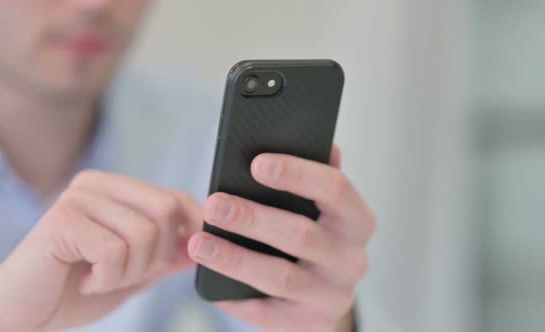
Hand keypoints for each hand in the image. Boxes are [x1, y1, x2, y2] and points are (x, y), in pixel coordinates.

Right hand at [0, 170, 200, 331]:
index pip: (175, 198)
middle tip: (126, 274)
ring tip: (98, 278)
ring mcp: (77, 198)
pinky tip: (83, 280)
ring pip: (144, 234)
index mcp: (115, 188)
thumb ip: (167, 255)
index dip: (192, 229)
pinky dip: (105, 279)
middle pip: (166, 210)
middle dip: (158, 256)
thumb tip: (204, 241)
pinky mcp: (61, 219)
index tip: (185, 257)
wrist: (21, 315)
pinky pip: (114, 252)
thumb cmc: (74, 290)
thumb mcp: (134, 271)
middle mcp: (96, 183)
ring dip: (128, 272)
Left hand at [188, 145, 374, 331]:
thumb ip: (317, 176)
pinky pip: (268, 313)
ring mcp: (334, 296)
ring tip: (199, 244)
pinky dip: (237, 298)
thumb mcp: (322, 207)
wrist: (324, 294)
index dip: (296, 174)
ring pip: (280, 276)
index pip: (334, 189)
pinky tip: (211, 286)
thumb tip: (322, 142)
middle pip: (301, 234)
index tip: (256, 164)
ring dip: (235, 259)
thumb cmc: (316, 236)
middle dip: (252, 218)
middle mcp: (352, 260)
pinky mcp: (310, 324)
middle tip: (214, 204)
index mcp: (357, 221)